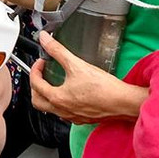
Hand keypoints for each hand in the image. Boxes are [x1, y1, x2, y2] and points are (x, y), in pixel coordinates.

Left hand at [29, 31, 147, 124]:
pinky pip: (64, 113)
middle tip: (42, 73)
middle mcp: (62, 111)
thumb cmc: (103, 88)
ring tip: (54, 82)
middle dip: (36, 86)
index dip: (35, 69)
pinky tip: (70, 93)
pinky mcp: (82, 119)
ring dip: (48, 95)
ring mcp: (72, 117)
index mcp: (57, 98)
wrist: (123, 102)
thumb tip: (45, 39)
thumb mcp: (77, 64)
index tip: (41, 62)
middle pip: (37, 101)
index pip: (35, 84)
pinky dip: (61, 102)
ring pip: (51, 108)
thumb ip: (58, 50)